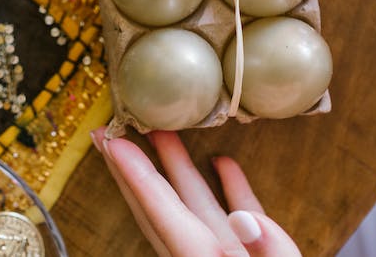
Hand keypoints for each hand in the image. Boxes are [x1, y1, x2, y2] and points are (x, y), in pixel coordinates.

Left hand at [91, 128, 299, 256]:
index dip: (137, 176)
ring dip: (178, 170)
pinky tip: (224, 163)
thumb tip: (246, 218)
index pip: (164, 214)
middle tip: (107, 133)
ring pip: (194, 210)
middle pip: (161, 210)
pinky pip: (234, 221)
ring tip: (160, 131)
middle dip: (135, 170)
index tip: (111, 144)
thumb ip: (268, 251)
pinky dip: (229, 191)